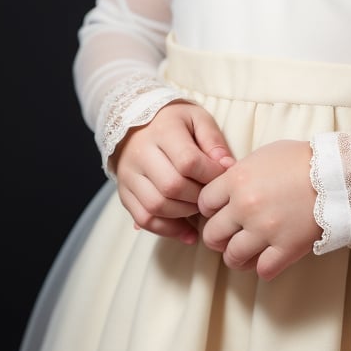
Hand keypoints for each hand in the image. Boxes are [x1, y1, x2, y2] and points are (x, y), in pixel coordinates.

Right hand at [114, 101, 234, 244]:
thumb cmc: (174, 121)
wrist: (134, 120)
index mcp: (163, 131)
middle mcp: (141, 153)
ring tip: (199, 209)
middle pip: (172, 187)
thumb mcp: (197, 118)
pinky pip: (143, 219)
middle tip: (211, 195)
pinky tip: (188, 232)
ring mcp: (129, 175)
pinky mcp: (124, 192)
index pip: (188, 162)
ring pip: (156, 206)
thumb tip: (226, 166)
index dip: (210, 174)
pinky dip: (167, 230)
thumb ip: (213, 140)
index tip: (223, 176)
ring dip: (184, 214)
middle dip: (198, 197)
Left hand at [198, 140, 321, 279]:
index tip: (219, 212)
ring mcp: (265, 230)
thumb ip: (239, 173)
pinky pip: (262, 271)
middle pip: (212, 234)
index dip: (209, 209)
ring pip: (232, 257)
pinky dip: (263, 267)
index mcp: (237, 179)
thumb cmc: (300, 159)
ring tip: (245, 251)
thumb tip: (226, 188)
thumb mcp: (263, 155)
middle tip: (228, 235)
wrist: (336, 173)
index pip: (204, 203)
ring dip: (236, 256)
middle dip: (217, 236)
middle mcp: (245, 206)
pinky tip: (268, 257)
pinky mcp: (286, 248)